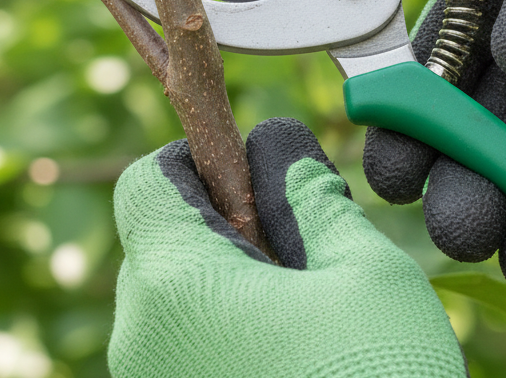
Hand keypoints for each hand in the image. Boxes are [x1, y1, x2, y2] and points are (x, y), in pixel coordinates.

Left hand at [109, 117, 468, 377]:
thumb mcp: (364, 277)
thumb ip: (312, 200)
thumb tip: (280, 149)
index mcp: (175, 285)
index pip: (148, 181)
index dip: (201, 159)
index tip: (259, 176)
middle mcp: (140, 340)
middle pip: (162, 241)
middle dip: (227, 225)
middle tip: (304, 249)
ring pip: (177, 303)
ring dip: (234, 285)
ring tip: (310, 315)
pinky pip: (186, 354)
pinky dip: (229, 336)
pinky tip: (296, 360)